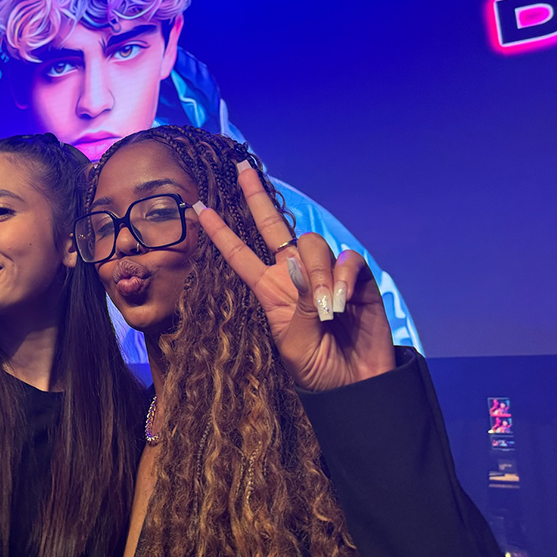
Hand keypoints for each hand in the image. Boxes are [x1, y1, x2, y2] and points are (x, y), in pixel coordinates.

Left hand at [194, 162, 395, 391]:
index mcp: (270, 290)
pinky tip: (343, 300)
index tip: (198, 208)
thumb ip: (298, 303)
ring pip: (313, 244)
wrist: (356, 387)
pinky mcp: (358, 280)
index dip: (221, 232)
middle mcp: (294, 275)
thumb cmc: (316, 370)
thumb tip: (300, 266)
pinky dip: (344, 276)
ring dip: (318, 271)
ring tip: (327, 307)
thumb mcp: (295, 342)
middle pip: (275, 227)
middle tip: (242, 169)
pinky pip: (349, 260)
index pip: (239, 255)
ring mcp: (326, 275)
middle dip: (257, 197)